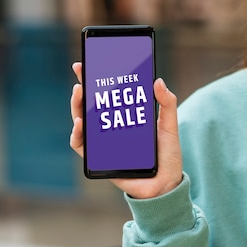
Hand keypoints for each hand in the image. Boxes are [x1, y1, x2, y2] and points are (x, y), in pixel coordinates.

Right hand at [70, 62, 183, 198]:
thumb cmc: (168, 154)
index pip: (109, 94)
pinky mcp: (99, 159)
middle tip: (82, 72)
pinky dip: (78, 134)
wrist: (165, 183)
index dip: (98, 79)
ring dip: (77, 106)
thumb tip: (157, 80)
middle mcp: (112, 126)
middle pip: (91, 104)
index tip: (90, 63)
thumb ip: (167, 103)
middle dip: (84, 87)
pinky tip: (80, 124)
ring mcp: (104, 142)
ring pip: (82, 121)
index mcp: (127, 115)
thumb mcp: (170, 125)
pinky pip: (81, 146)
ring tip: (79, 93)